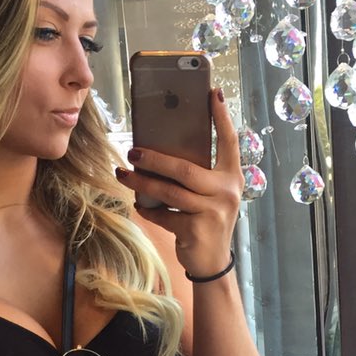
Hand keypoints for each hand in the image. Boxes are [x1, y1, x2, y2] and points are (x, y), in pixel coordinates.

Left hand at [116, 88, 242, 277]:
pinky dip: (148, 210)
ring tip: (123, 175)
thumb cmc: (206, 221)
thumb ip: (198, 175)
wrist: (212, 262)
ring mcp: (213, 212)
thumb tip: (160, 151)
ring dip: (142, 183)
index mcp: (232, 177)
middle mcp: (227, 192)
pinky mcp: (197, 230)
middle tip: (133, 151)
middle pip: (185, 169)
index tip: (212, 93)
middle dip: (155, 159)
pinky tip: (138, 204)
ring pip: (169, 192)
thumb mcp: (210, 195)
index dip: (222, 117)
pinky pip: (164, 215)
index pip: (229, 141)